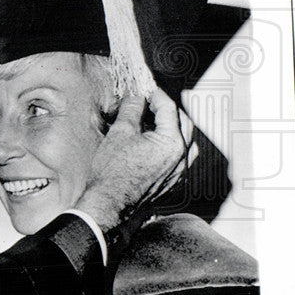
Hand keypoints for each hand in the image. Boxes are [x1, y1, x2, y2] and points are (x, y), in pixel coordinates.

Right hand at [75, 88, 193, 231]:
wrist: (110, 203)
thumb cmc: (113, 173)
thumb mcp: (120, 132)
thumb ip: (132, 110)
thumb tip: (137, 98)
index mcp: (172, 143)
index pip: (169, 109)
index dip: (155, 95)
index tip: (145, 90)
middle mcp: (181, 158)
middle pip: (182, 123)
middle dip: (166, 110)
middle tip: (148, 104)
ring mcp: (179, 172)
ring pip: (185, 141)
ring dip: (172, 128)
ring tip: (152, 123)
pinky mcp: (172, 182)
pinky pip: (179, 158)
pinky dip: (170, 145)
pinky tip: (153, 144)